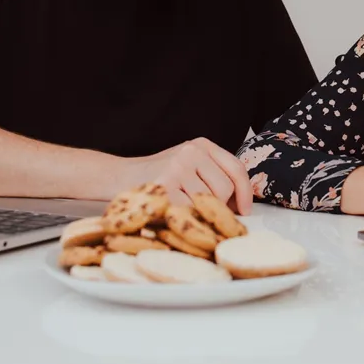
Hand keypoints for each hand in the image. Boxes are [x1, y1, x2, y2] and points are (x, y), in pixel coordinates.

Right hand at [121, 138, 252, 214]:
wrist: (118, 176)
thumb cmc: (158, 178)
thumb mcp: (189, 167)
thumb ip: (214, 177)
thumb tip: (241, 205)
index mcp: (201, 145)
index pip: (236, 168)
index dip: (245, 192)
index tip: (245, 210)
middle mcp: (191, 151)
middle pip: (225, 188)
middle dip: (218, 207)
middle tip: (202, 212)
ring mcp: (177, 167)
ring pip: (208, 201)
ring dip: (199, 213)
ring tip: (182, 208)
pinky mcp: (164, 185)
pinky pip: (189, 211)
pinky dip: (185, 219)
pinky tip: (173, 213)